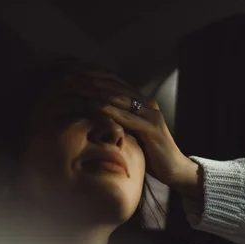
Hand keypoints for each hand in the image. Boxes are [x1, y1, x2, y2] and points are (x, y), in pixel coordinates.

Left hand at [63, 73, 202, 200]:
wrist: (174, 169)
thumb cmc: (149, 153)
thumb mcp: (129, 133)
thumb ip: (116, 121)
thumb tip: (92, 115)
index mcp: (141, 102)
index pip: (114, 81)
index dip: (93, 76)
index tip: (72, 74)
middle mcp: (147, 103)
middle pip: (115, 85)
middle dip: (91, 79)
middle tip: (70, 77)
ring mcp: (151, 114)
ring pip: (120, 97)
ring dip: (97, 90)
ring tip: (78, 86)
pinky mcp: (152, 128)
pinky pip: (128, 116)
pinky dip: (110, 110)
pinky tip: (95, 106)